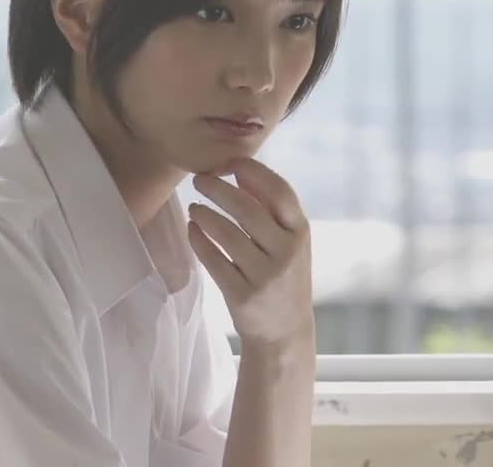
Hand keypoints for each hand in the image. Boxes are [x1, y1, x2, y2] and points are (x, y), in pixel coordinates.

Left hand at [187, 157, 314, 351]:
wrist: (285, 331)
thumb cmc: (283, 274)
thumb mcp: (288, 240)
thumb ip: (269, 207)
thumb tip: (240, 168)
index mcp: (300, 232)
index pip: (279, 191)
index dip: (252, 171)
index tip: (228, 162)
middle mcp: (286, 252)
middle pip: (247, 209)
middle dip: (218, 188)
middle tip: (198, 179)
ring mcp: (265, 276)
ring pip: (226, 234)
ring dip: (204, 215)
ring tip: (194, 208)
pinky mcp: (242, 295)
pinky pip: (213, 260)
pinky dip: (199, 240)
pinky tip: (192, 229)